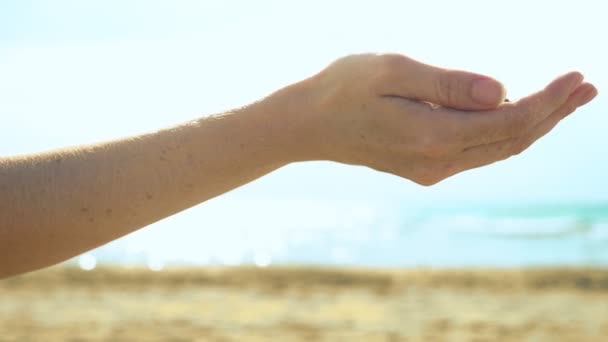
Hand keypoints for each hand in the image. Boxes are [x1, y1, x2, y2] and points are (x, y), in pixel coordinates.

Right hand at [295, 54, 596, 184]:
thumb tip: (503, 92)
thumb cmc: (343, 89)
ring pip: (498, 150)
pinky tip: (518, 116)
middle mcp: (436, 162)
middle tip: (588, 87)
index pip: (508, 122)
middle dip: (553, 114)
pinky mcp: (424, 169)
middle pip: (512, 141)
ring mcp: (430, 170)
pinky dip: (506, 134)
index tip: (578, 78)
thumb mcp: (392, 70)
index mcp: (431, 136)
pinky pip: (478, 153)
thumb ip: (448, 83)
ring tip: (567, 100)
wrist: (308, 125)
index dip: (549, 101)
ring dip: (535, 125)